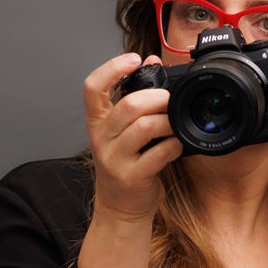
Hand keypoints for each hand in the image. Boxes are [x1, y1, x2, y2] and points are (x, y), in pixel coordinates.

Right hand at [82, 52, 176, 223]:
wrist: (120, 207)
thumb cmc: (126, 162)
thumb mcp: (123, 129)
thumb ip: (136, 95)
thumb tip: (153, 60)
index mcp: (98, 121)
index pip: (92, 87)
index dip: (112, 68)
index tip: (134, 60)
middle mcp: (101, 137)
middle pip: (128, 105)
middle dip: (158, 98)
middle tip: (170, 101)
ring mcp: (114, 158)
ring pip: (144, 126)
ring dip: (168, 122)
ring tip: (174, 126)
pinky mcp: (131, 176)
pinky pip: (160, 153)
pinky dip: (175, 146)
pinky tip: (175, 147)